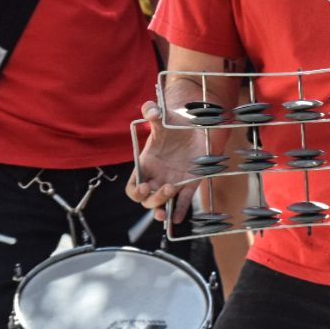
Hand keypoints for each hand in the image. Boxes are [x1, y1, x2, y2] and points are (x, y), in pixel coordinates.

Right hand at [126, 100, 201, 223]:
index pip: (133, 187)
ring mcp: (172, 181)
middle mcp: (157, 176)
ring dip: (162, 208)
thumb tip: (149, 110)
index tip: (144, 187)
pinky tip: (177, 219)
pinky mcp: (189, 183)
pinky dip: (179, 211)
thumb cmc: (175, 122)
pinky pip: (182, 202)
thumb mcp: (163, 117)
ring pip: (161, 204)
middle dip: (153, 199)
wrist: (196, 125)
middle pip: (147, 199)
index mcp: (146, 165)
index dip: (136, 191)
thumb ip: (153, 112)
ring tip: (168, 207)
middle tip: (166, 188)